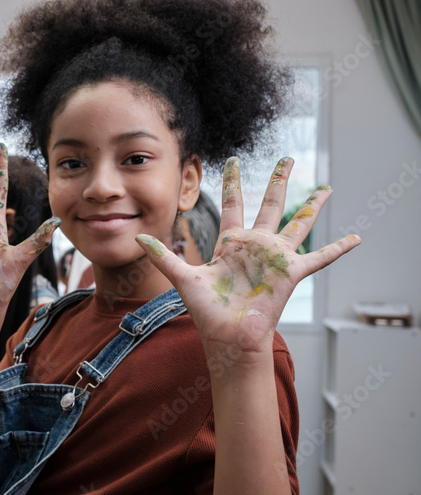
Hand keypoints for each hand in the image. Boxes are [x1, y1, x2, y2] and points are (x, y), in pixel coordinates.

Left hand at [137, 157, 359, 368]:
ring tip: (327, 186)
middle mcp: (256, 245)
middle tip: (287, 157)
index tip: (234, 160)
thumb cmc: (206, 312)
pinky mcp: (291, 273)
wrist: (227, 337)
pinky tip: (356, 237)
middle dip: (278, 180)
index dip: (233, 182)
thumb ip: (163, 255)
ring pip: (299, 223)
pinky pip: (320, 258)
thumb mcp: (182, 277)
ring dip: (313, 205)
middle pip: (271, 204)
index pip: (233, 203)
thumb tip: (139, 237)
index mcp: (231, 243)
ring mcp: (276, 258)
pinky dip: (338, 248)